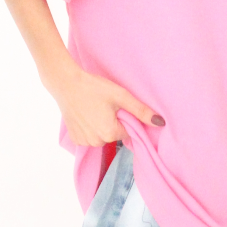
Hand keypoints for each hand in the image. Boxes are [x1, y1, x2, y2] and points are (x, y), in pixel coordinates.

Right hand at [45, 66, 164, 145]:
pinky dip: (90, 128)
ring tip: (94, 109)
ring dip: (101, 126)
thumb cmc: (94, 88)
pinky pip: (89, 137)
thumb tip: (160, 123)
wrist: (65, 83)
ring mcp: (84, 142)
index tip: (117, 107)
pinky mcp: (74, 139)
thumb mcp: (121, 96)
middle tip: (105, 106)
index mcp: (110, 133)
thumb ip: (141, 111)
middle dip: (113, 123)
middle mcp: (96, 142)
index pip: (127, 131)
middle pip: (114, 135)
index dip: (125, 118)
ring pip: (101, 137)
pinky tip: (86, 114)